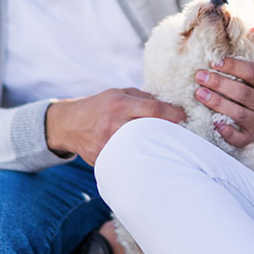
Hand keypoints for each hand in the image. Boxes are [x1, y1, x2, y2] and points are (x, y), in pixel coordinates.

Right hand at [45, 88, 185, 164]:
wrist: (69, 125)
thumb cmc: (99, 106)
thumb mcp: (118, 93)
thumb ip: (142, 97)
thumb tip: (169, 104)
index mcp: (119, 104)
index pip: (153, 109)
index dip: (173, 114)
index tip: (184, 117)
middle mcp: (114, 123)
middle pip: (150, 129)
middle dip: (168, 132)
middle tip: (181, 134)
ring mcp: (108, 143)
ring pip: (140, 147)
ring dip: (156, 147)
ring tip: (168, 147)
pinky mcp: (104, 158)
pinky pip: (127, 159)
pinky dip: (139, 158)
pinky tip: (148, 158)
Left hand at [194, 56, 253, 146]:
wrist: (249, 114)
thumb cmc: (245, 85)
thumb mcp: (250, 67)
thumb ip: (253, 49)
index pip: (251, 72)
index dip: (232, 65)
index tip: (212, 61)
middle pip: (243, 92)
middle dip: (219, 83)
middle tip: (199, 76)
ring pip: (238, 112)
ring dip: (217, 102)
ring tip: (199, 93)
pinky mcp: (248, 138)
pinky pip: (238, 137)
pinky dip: (226, 131)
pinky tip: (213, 123)